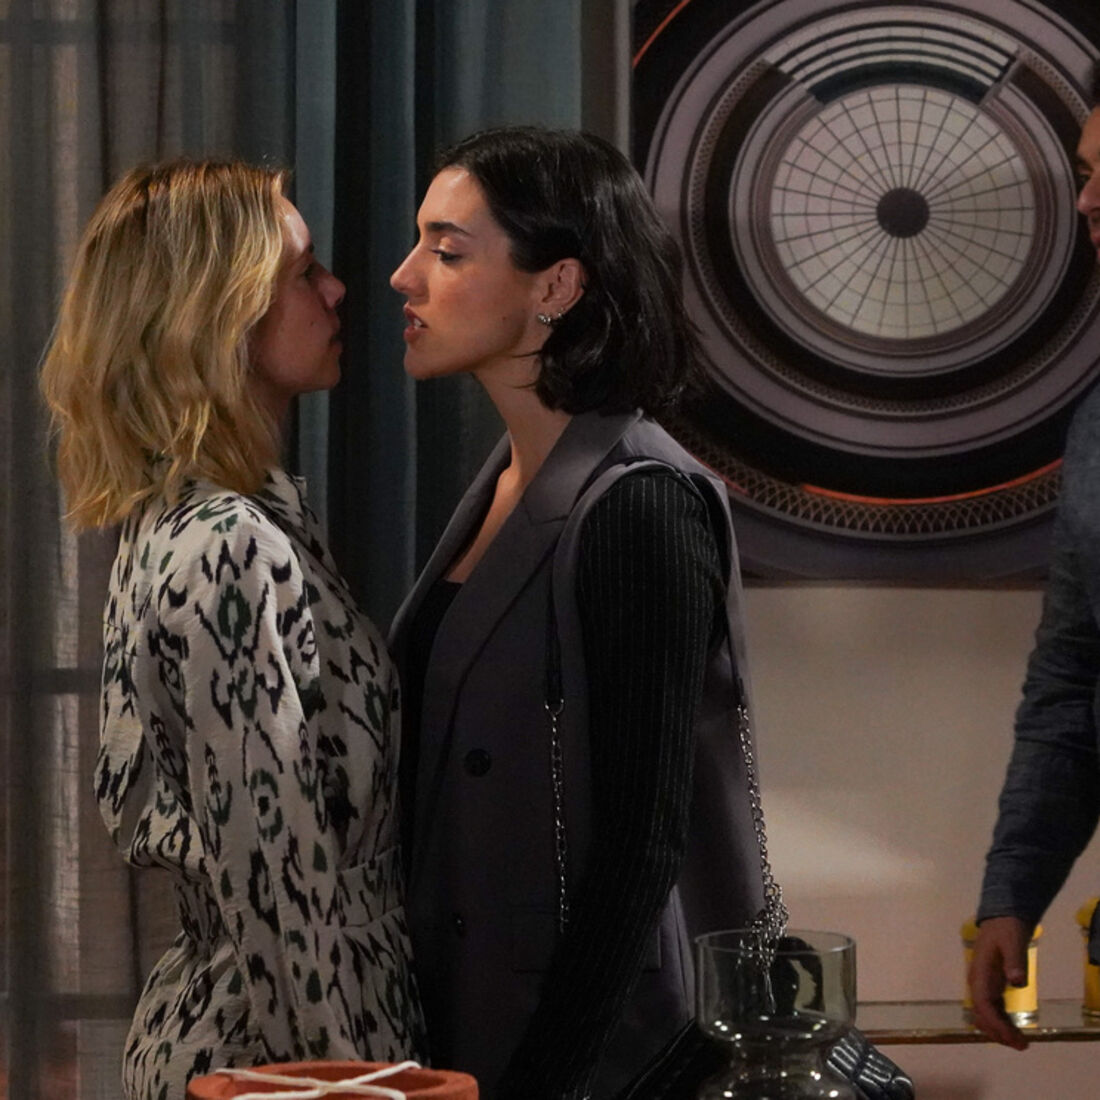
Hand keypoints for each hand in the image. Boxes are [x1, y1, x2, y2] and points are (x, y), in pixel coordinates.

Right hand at [967, 915, 1031, 1049]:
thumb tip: (1017, 982)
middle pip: (982, 1014)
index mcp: (980, 973)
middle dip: (998, 1032)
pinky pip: (992, 1008)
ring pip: (986, 1014)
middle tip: (1021, 1045)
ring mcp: (983, 984)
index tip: (1012, 1038)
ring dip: (999, 1030)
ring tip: (1020, 1042)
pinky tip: (1014, 1028)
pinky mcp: (991, 984)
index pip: (983, 1004)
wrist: (1002, 916)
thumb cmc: (1007, 929)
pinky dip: (1002, 1022)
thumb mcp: (1013, 941)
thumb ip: (1015, 961)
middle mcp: (978, 982)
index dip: (996, 1024)